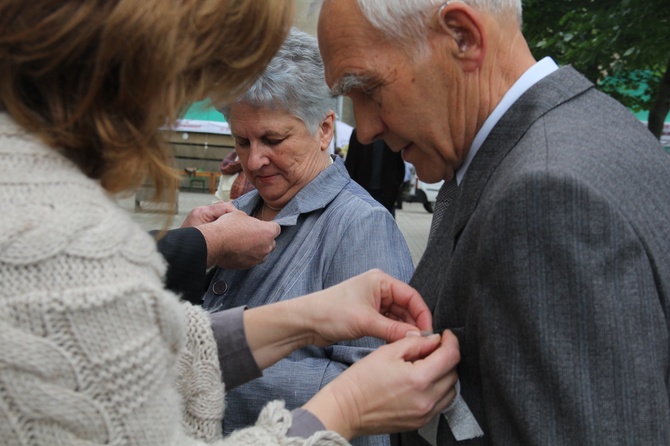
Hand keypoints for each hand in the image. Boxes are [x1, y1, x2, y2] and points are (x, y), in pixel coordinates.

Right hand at [184, 203, 279, 268]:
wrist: (215, 242)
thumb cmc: (228, 226)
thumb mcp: (241, 215)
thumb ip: (251, 221)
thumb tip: (250, 224)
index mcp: (268, 231)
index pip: (276, 228)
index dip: (269, 226)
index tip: (262, 226)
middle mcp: (267, 247)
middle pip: (271, 242)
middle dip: (264, 238)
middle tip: (252, 234)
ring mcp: (258, 258)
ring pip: (262, 253)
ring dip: (256, 249)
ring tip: (244, 243)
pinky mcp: (248, 266)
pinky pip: (252, 260)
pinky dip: (247, 256)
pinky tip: (238, 251)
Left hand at [297, 269, 433, 344]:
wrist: (306, 322)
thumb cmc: (329, 312)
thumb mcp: (365, 321)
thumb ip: (393, 330)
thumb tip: (417, 337)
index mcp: (380, 281)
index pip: (411, 296)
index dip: (422, 314)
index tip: (429, 332)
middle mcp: (379, 289)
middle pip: (407, 307)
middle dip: (414, 324)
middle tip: (421, 343)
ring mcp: (373, 303)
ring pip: (398, 318)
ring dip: (403, 331)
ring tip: (410, 346)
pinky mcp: (368, 316)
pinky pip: (388, 324)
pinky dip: (393, 334)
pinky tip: (397, 344)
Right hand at [303, 331, 459, 439]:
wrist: (346, 409)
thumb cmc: (361, 381)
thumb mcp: (387, 352)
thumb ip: (415, 343)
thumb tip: (433, 340)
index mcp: (419, 379)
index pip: (451, 357)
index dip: (451, 341)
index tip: (446, 335)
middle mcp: (426, 399)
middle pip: (453, 373)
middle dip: (447, 357)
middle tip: (434, 348)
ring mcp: (424, 414)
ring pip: (450, 391)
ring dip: (445, 375)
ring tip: (429, 365)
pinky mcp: (419, 422)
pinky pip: (440, 404)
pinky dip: (439, 390)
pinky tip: (423, 382)